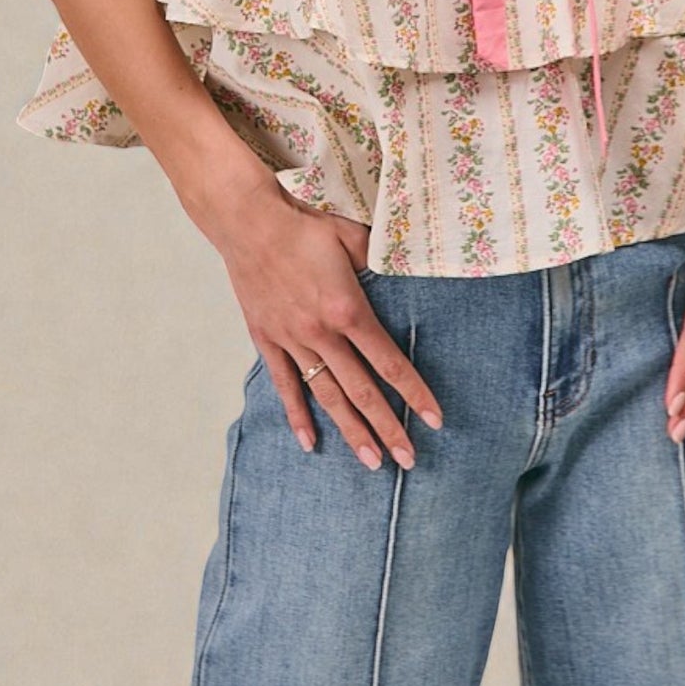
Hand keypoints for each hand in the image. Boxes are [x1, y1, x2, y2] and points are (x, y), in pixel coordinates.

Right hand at [214, 184, 445, 470]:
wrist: (250, 224)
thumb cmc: (304, 227)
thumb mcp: (352, 236)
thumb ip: (378, 260)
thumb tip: (401, 269)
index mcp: (348, 310)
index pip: (389, 362)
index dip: (414, 393)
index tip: (434, 419)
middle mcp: (322, 334)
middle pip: (362, 391)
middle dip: (388, 427)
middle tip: (409, 460)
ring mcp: (293, 341)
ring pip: (327, 396)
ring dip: (351, 431)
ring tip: (371, 461)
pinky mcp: (268, 340)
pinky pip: (285, 385)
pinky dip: (297, 416)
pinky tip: (310, 443)